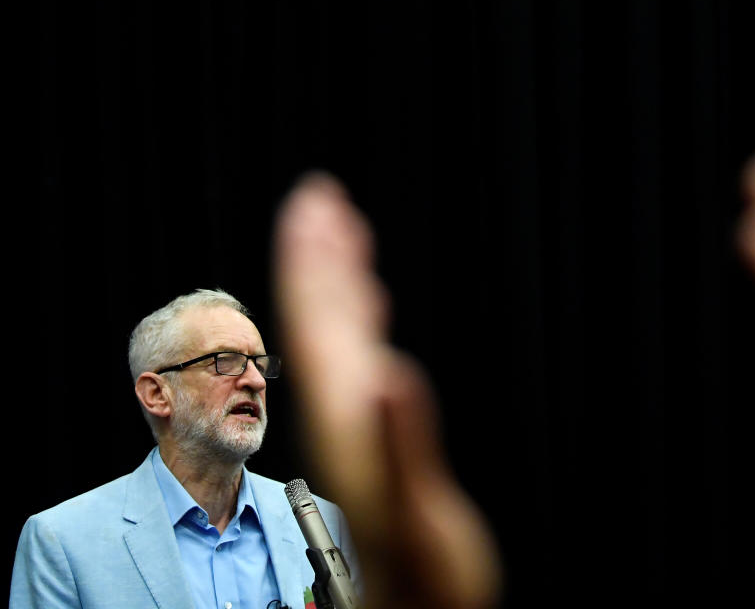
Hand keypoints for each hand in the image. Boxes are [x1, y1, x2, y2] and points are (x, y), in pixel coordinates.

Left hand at [273, 174, 500, 608]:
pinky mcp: (376, 437)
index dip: (314, 264)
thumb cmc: (425, 581)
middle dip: (320, 259)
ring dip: (338, 284)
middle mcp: (346, 417)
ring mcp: (359, 427)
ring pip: (340, 339)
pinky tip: (368, 309)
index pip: (320, 329)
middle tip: (321, 199)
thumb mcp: (418, 518)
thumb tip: (385, 375)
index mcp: (351, 424)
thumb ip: (399, 447)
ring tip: (343, 236)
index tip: (313, 206)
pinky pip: (361, 366)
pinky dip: (362, 325)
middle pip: (323, 323)